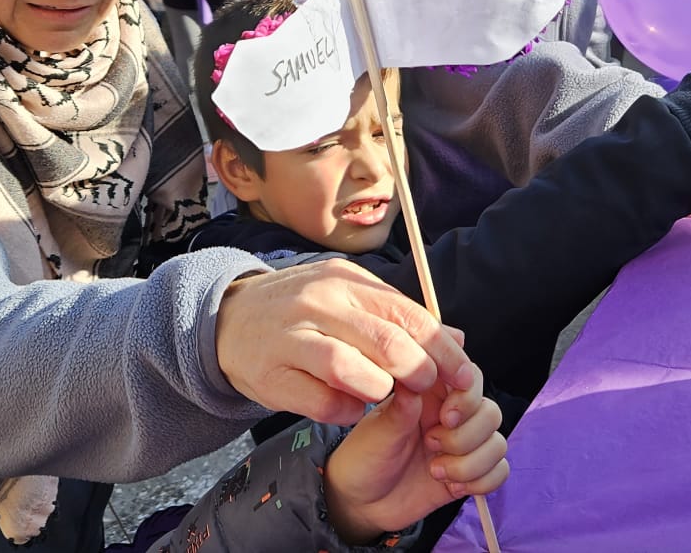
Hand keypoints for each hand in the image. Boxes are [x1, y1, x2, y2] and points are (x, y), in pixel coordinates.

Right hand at [214, 261, 476, 426]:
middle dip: (417, 372)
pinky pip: (320, 401)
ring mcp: (290, 337)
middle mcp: (318, 302)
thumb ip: (398, 317)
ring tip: (381, 394)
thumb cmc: (301, 312)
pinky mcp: (270, 375)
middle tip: (425, 389)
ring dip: (378, 390)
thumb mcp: (347, 299)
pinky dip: (344, 410)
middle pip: (386, 340)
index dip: (443, 349)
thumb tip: (457, 339)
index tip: (465, 376)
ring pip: (350, 368)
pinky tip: (347, 406)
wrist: (226, 321)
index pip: (409, 314)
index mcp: (345, 280)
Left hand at [324, 365, 508, 541]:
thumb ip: (403, 406)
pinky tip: (452, 486)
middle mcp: (451, 415)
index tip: (446, 417)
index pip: (469, 376)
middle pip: (491, 412)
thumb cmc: (363, 457)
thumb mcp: (378, 431)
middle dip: (466, 436)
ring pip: (498, 443)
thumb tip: (418, 371)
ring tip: (436, 471)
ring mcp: (463, 445)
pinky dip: (481, 481)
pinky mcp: (469, 473)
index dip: (467, 397)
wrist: (361, 502)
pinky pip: (500, 471)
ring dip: (471, 463)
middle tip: (431, 445)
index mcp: (430, 392)